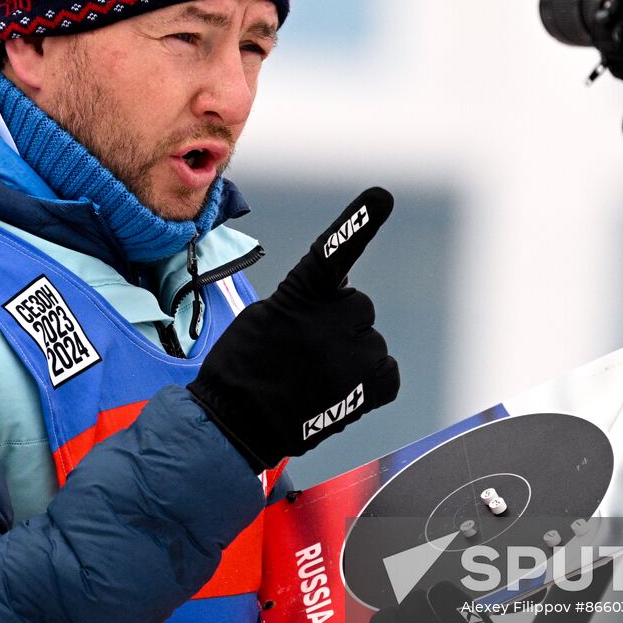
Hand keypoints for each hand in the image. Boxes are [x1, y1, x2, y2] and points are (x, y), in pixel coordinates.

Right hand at [188, 188, 399, 470]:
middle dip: (339, 322)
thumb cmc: (243, 367)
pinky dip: (370, 379)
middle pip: (357, 306)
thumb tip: (344, 293)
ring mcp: (347, 360)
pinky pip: (387, 371)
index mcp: (296, 299)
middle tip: (306, 348)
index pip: (330, 254)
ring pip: (370, 340)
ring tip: (315, 376)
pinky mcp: (362, 393)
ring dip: (351, 352)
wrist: (235, 425)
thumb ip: (305, 299)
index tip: (381, 196)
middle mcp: (326, 325)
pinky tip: (341, 389)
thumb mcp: (265, 316)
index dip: (357, 223)